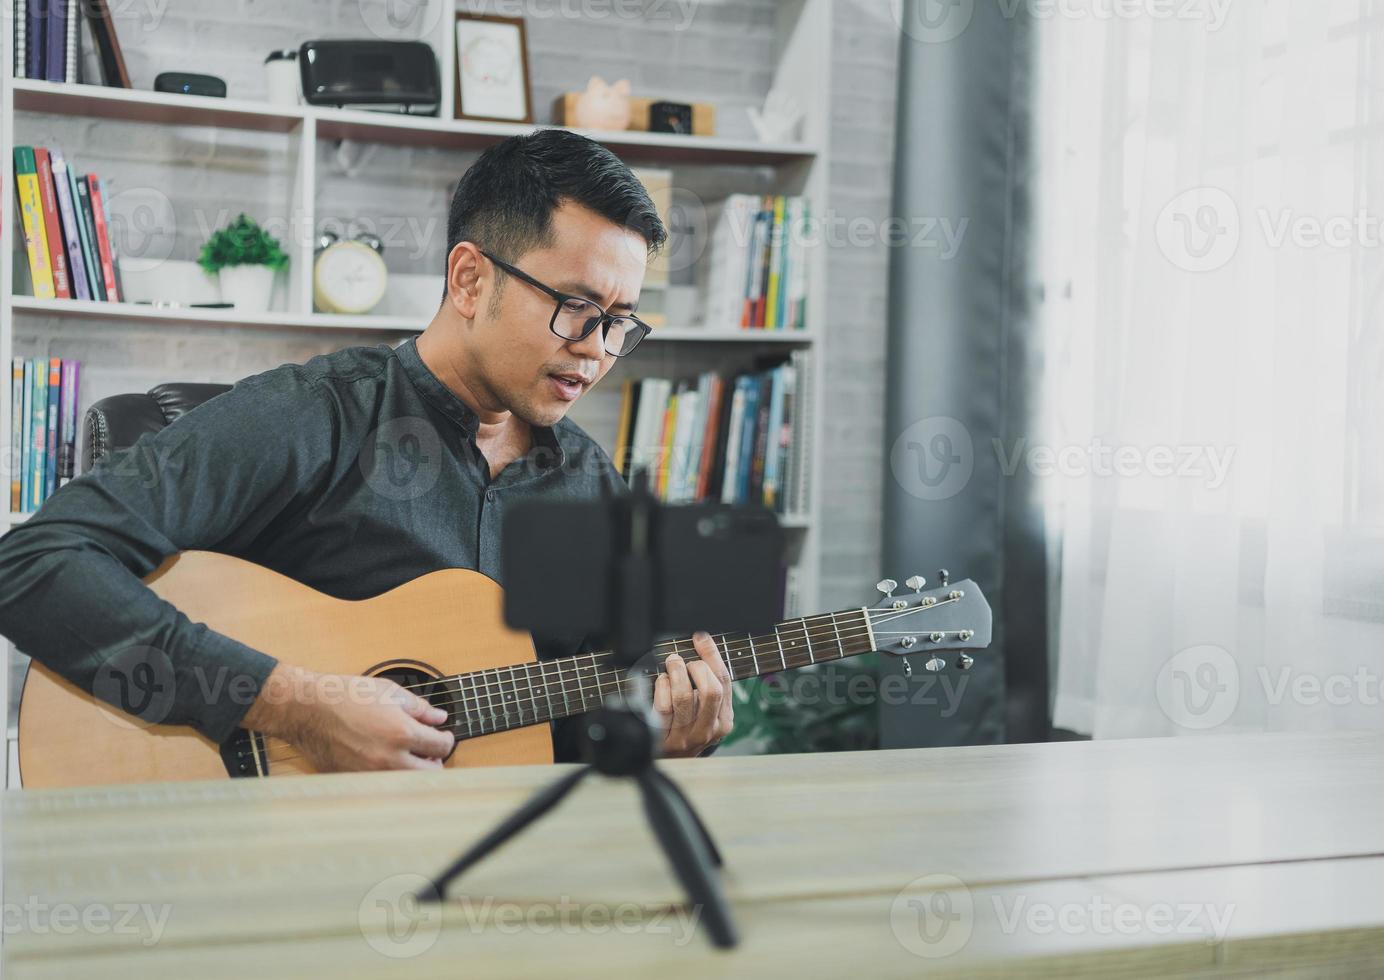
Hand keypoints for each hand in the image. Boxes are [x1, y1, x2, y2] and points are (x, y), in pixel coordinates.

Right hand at [242, 664, 455, 772]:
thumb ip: (420, 708)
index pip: (441, 746)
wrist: (307, 709)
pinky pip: (384, 784)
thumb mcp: (389, 691)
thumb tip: (439, 718)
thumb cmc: (344, 696)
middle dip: (435, 759)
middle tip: (430, 747)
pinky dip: (391, 776)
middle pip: (431, 772)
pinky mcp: (355, 780)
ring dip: (415, 771)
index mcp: (401, 734)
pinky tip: (387, 760)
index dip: (446, 738)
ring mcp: (371, 773)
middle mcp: (389, 759)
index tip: (443, 734)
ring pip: (408, 782)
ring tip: (410, 754)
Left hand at [654, 631, 733, 757]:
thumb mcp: (706, 710)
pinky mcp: (664, 738)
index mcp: (724, 720)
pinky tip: (661, 681)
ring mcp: (686, 737)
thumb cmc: (687, 726)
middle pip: (711, 690)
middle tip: (684, 661)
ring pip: (685, 697)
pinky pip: (664, 706)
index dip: (712, 655)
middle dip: (697, 667)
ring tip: (671, 664)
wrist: (669, 761)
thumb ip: (708, 684)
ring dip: (676, 673)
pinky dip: (662, 686)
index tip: (700, 637)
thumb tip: (702, 644)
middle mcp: (708, 730)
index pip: (724, 681)